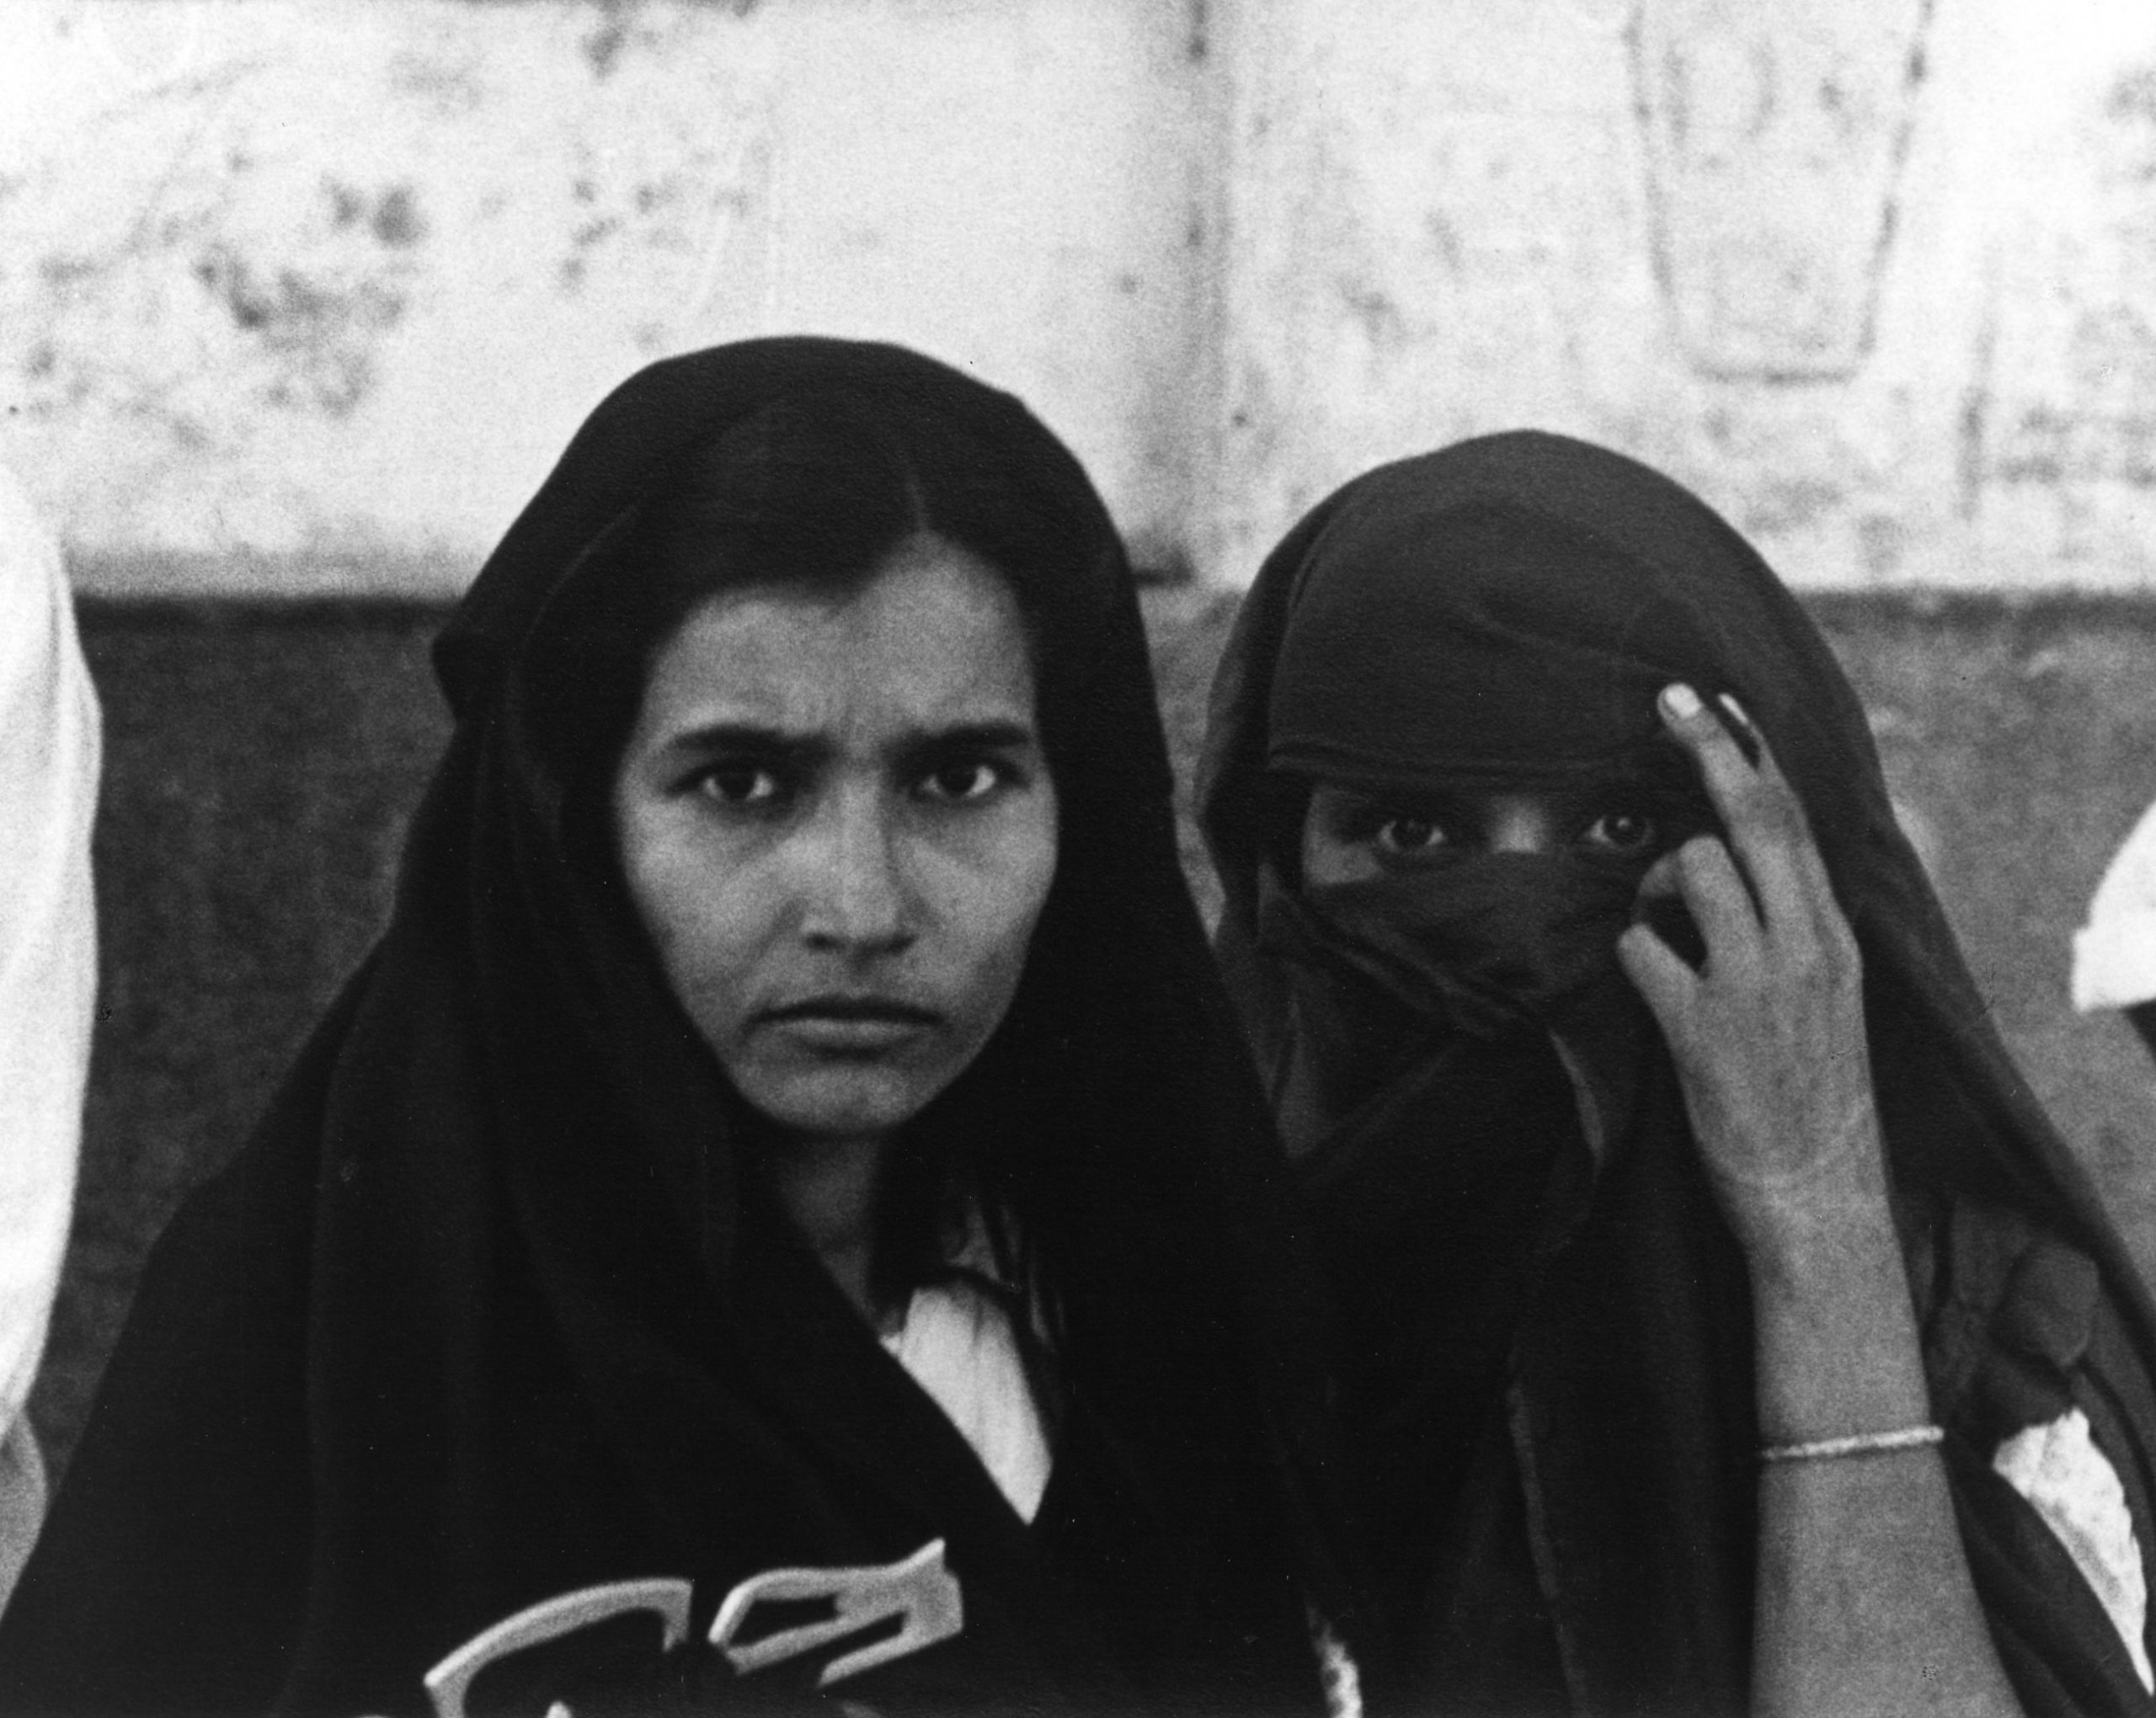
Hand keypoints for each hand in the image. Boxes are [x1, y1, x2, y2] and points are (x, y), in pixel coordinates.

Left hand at [1617, 684, 1890, 1277]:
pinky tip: (1646, 987)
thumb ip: (1797, 936)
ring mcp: (1755, 984)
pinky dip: (1629, 956)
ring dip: (1654, 882)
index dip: (1755, 756)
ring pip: (1691, 867)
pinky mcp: (1703, 1028)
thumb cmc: (1815, 1102)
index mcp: (1836, 940)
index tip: (1723, 705)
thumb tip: (1747, 874)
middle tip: (1669, 699)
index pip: (1796, 824)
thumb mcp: (1829, 1003)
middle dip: (1708, 749)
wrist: (1821, 1200)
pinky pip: (1639, 949)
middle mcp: (1806, 948)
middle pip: (1753, 818)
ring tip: (1661, 926)